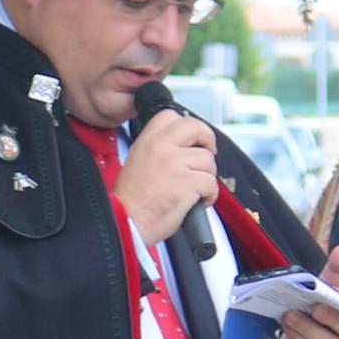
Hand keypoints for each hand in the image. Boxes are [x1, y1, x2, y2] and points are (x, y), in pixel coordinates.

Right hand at [120, 111, 220, 244]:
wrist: (126, 223)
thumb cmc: (131, 202)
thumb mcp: (137, 162)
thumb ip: (158, 149)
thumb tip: (183, 147)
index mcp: (147, 141)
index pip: (171, 116)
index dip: (187, 127)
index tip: (192, 139)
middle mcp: (160, 147)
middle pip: (195, 127)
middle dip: (207, 140)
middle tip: (208, 152)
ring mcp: (174, 164)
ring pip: (208, 160)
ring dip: (207, 176)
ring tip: (196, 188)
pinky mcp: (187, 183)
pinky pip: (211, 183)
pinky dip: (210, 195)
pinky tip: (200, 201)